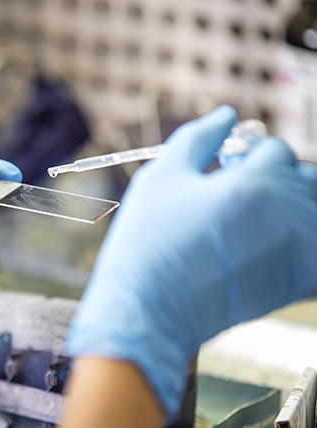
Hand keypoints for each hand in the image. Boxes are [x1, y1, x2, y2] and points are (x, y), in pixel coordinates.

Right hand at [66, 106, 316, 421]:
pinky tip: (270, 247)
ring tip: (252, 221)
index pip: (274, 150)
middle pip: (304, 177)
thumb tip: (227, 114)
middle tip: (237, 197)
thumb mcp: (161, 178)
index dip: (245, 157)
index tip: (220, 174)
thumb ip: (198, 138)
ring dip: (291, 207)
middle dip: (275, 179)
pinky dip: (304, 243)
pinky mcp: (296, 284)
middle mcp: (287, 214)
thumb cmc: (148, 242)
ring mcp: (297, 251)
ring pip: (314, 210)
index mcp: (254, 183)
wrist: (150, 309)